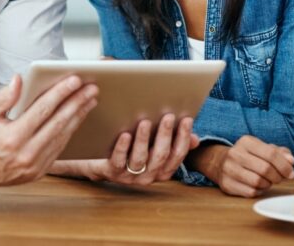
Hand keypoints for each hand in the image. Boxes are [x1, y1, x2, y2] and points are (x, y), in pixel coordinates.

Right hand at [0, 74, 98, 191]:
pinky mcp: (38, 172)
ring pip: (63, 137)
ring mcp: (34, 165)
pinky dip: (69, 133)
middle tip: (91, 88)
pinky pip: (58, 149)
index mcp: (13, 137)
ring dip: (78, 117)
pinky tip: (76, 119)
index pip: (43, 110)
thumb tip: (19, 79)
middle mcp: (26, 153)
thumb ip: (4, 97)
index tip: (74, 80)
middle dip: (77, 103)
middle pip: (59, 123)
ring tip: (90, 101)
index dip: (60, 93)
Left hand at [51, 114, 199, 184]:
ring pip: (140, 159)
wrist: (98, 162)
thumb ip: (172, 142)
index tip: (187, 119)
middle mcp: (148, 176)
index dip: (183, 138)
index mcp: (161, 170)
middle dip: (165, 135)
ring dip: (144, 140)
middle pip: (160, 157)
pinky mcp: (112, 172)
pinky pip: (119, 161)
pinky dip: (123, 147)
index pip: (177, 156)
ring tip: (145, 122)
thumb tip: (195, 139)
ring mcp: (130, 176)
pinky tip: (125, 135)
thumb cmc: (130, 150)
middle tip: (168, 116)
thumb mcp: (152, 147)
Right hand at [193, 135, 293, 196]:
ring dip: (268, 184)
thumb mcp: (262, 148)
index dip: (285, 166)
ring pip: (258, 182)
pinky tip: (258, 186)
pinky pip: (250, 192)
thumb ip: (279, 153)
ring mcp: (229, 169)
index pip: (271, 154)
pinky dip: (259, 191)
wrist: (220, 162)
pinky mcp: (226, 184)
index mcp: (246, 142)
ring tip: (268, 180)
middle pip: (266, 169)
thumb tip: (290, 160)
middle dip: (278, 177)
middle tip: (280, 178)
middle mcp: (235, 154)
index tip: (291, 173)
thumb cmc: (248, 156)